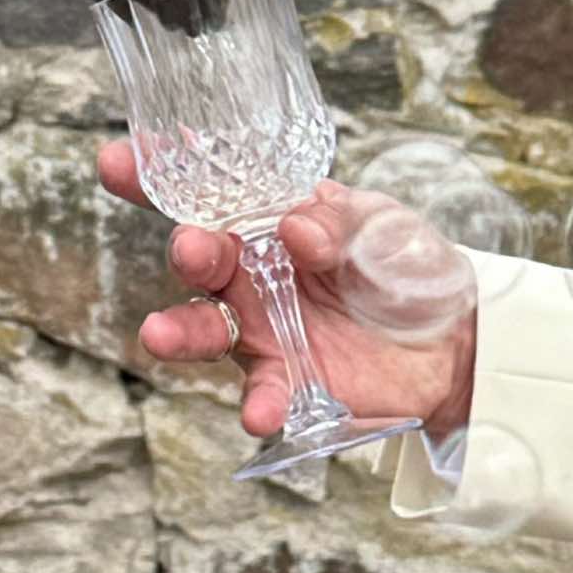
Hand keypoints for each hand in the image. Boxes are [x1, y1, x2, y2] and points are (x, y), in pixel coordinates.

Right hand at [103, 146, 479, 445]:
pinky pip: (262, 395)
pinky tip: (258, 412)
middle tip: (193, 248)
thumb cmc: (405, 267)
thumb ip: (337, 222)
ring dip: (179, 331)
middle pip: (200, 260)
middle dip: (188, 251)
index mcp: (267, 222)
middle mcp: (251, 276)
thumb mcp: (381, 226)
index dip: (156, 176)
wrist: (455, 340)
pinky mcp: (287, 383)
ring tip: (158, 334)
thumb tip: (294, 225)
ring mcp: (262, 331)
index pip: (206, 194)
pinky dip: (257, 404)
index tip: (118, 160)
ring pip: (205, 329)